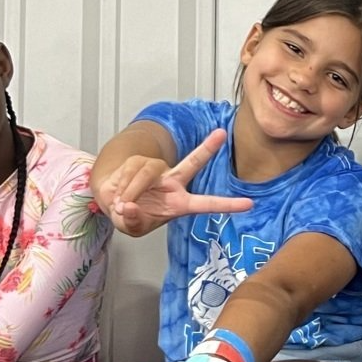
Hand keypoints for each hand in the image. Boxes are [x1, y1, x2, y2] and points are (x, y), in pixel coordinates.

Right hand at [96, 128, 253, 235]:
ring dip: (132, 190)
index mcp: (180, 203)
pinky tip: (118, 193)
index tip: (249, 204)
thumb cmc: (130, 216)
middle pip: (192, 163)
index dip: (228, 205)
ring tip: (123, 204)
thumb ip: (133, 221)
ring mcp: (157, 170)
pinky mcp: (140, 161)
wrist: (111, 202)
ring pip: (147, 172)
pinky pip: (132, 169)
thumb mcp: (132, 227)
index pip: (207, 204)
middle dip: (206, 148)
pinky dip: (122, 185)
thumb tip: (129, 207)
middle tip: (222, 133)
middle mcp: (173, 182)